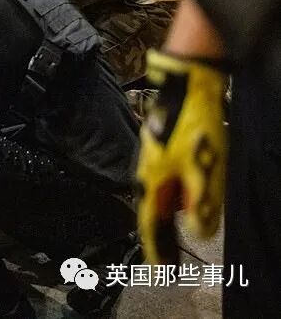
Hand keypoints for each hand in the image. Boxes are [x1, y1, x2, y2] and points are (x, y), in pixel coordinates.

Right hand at [137, 50, 226, 264]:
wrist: (186, 87)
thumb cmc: (192, 126)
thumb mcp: (203, 169)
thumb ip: (199, 202)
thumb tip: (196, 229)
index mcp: (153, 181)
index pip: (152, 223)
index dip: (156, 247)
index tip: (160, 266)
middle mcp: (149, 173)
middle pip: (156, 212)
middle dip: (162, 237)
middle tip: (168, 257)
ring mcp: (155, 161)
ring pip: (163, 197)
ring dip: (170, 218)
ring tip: (179, 233)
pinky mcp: (164, 150)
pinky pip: (168, 183)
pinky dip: (176, 198)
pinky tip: (184, 199)